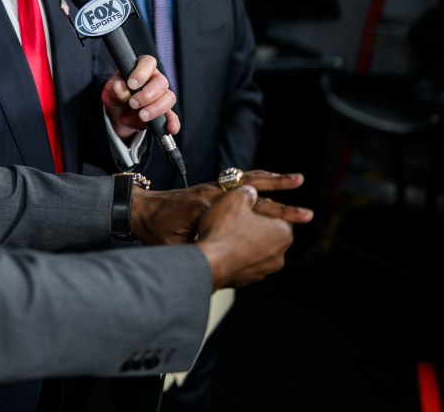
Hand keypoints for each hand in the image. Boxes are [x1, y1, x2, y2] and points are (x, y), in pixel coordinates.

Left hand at [100, 55, 179, 139]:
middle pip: (161, 82)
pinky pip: (173, 116)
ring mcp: (161, 96)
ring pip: (168, 98)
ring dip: (156, 108)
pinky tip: (171, 129)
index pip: (148, 62)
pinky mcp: (164, 112)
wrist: (118, 113)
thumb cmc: (116, 94)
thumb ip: (115, 87)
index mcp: (142, 68)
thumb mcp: (110, 89)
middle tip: (133, 103)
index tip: (131, 84)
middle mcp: (155, 80)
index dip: (142, 72)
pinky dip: (173, 123)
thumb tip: (121, 87)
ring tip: (141, 115)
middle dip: (147, 94)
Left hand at [131, 171, 312, 244]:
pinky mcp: (211, 189)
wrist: (139, 210)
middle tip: (305, 211)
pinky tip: (273, 180)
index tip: (292, 219)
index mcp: (203, 204)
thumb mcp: (171, 246)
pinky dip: (257, 178)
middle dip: (279, 197)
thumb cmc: (153, 229)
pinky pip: (238, 180)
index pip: (242, 208)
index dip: (268, 214)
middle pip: (250, 189)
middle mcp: (211, 191)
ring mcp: (212, 188)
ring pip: (246, 180)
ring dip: (273, 181)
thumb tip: (213, 264)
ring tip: (296, 180)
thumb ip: (194, 251)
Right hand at [195, 186, 295, 289]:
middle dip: (254, 224)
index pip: (280, 214)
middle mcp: (279, 255)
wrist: (208, 263)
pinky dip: (236, 255)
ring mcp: (264, 270)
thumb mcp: (234, 198)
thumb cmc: (223, 231)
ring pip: (256, 249)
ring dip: (245, 241)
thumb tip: (250, 191)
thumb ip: (247, 192)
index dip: (262, 206)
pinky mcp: (248, 279)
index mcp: (283, 233)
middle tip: (235, 217)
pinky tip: (222, 247)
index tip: (248, 205)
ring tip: (225, 233)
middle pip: (268, 232)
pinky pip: (244, 262)